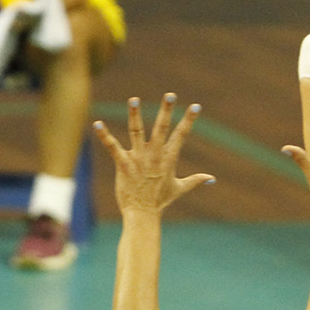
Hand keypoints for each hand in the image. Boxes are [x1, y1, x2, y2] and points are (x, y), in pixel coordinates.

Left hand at [92, 94, 214, 216]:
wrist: (143, 215)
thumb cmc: (160, 201)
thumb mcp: (179, 188)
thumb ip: (195, 180)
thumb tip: (212, 178)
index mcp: (169, 158)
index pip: (181, 135)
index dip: (189, 120)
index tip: (196, 106)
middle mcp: (155, 155)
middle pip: (161, 128)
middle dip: (166, 111)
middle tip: (170, 94)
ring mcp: (139, 159)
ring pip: (137, 131)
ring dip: (135, 115)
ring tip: (134, 99)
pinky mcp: (124, 164)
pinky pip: (113, 147)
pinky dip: (104, 135)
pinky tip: (97, 124)